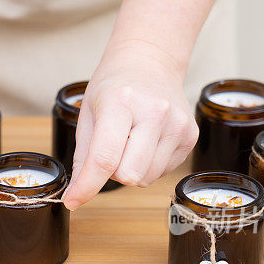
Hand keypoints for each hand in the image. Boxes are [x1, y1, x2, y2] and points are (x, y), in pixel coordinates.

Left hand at [62, 40, 197, 209]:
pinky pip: (162, 172)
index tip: (72, 201)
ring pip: (146, 178)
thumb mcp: (88, 114)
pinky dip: (148, 164)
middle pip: (128, 174)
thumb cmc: (114, 87)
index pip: (104, 158)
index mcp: (121, 102)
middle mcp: (155, 112)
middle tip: (111, 148)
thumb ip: (83, 157)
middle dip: (113, 172)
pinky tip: (147, 140)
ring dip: (131, 169)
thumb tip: (76, 194)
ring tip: (130, 141)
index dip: (86, 186)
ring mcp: (178, 124)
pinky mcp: (192, 135)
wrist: (149, 62)